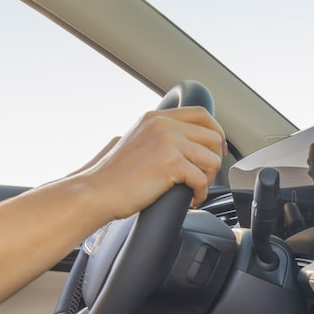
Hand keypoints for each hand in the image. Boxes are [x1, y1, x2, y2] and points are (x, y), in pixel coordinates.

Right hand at [74, 107, 225, 219]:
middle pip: (213, 136)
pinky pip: (202, 179)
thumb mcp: (137, 142)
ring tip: (195, 190)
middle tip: (205, 177)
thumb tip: (184, 143)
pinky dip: (201, 193)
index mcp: (156, 118)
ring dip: (208, 179)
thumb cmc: (113, 176)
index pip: (201, 114)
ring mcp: (168, 141)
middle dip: (214, 161)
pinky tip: (191, 199)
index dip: (216, 132)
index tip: (217, 150)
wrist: (96, 192)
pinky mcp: (170, 162)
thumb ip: (158, 136)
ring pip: (212, 159)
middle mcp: (163, 124)